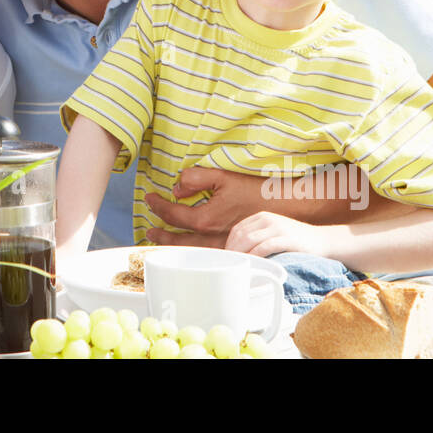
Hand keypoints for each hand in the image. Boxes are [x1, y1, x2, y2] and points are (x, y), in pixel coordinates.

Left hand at [144, 167, 270, 246]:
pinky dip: (191, 253)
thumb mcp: (223, 176)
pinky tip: (187, 249)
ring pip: (189, 251)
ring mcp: (221, 247)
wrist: (283, 208)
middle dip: (160, 235)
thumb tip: (177, 188)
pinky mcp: (231, 251)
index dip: (158, 206)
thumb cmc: (254, 191)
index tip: (149, 198)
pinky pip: (205, 256)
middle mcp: (210, 237)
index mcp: (206, 219)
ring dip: (172, 246)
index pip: (173, 215)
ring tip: (161, 241)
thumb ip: (197, 178)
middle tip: (149, 230)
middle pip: (177, 240)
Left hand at [224, 211, 332, 257]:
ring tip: (237, 267)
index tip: (226, 259)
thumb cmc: (295, 240)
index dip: (229, 245)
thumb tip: (237, 252)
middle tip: (230, 266)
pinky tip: (252, 265)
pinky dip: (255, 256)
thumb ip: (258, 236)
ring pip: (250, 240)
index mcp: (262, 216)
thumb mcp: (274, 231)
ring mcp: (278, 228)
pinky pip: (266, 246)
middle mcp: (268, 219)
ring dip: (241, 254)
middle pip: (241, 235)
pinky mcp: (287, 239)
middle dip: (232, 252)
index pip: (238, 230)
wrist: (322, 240)